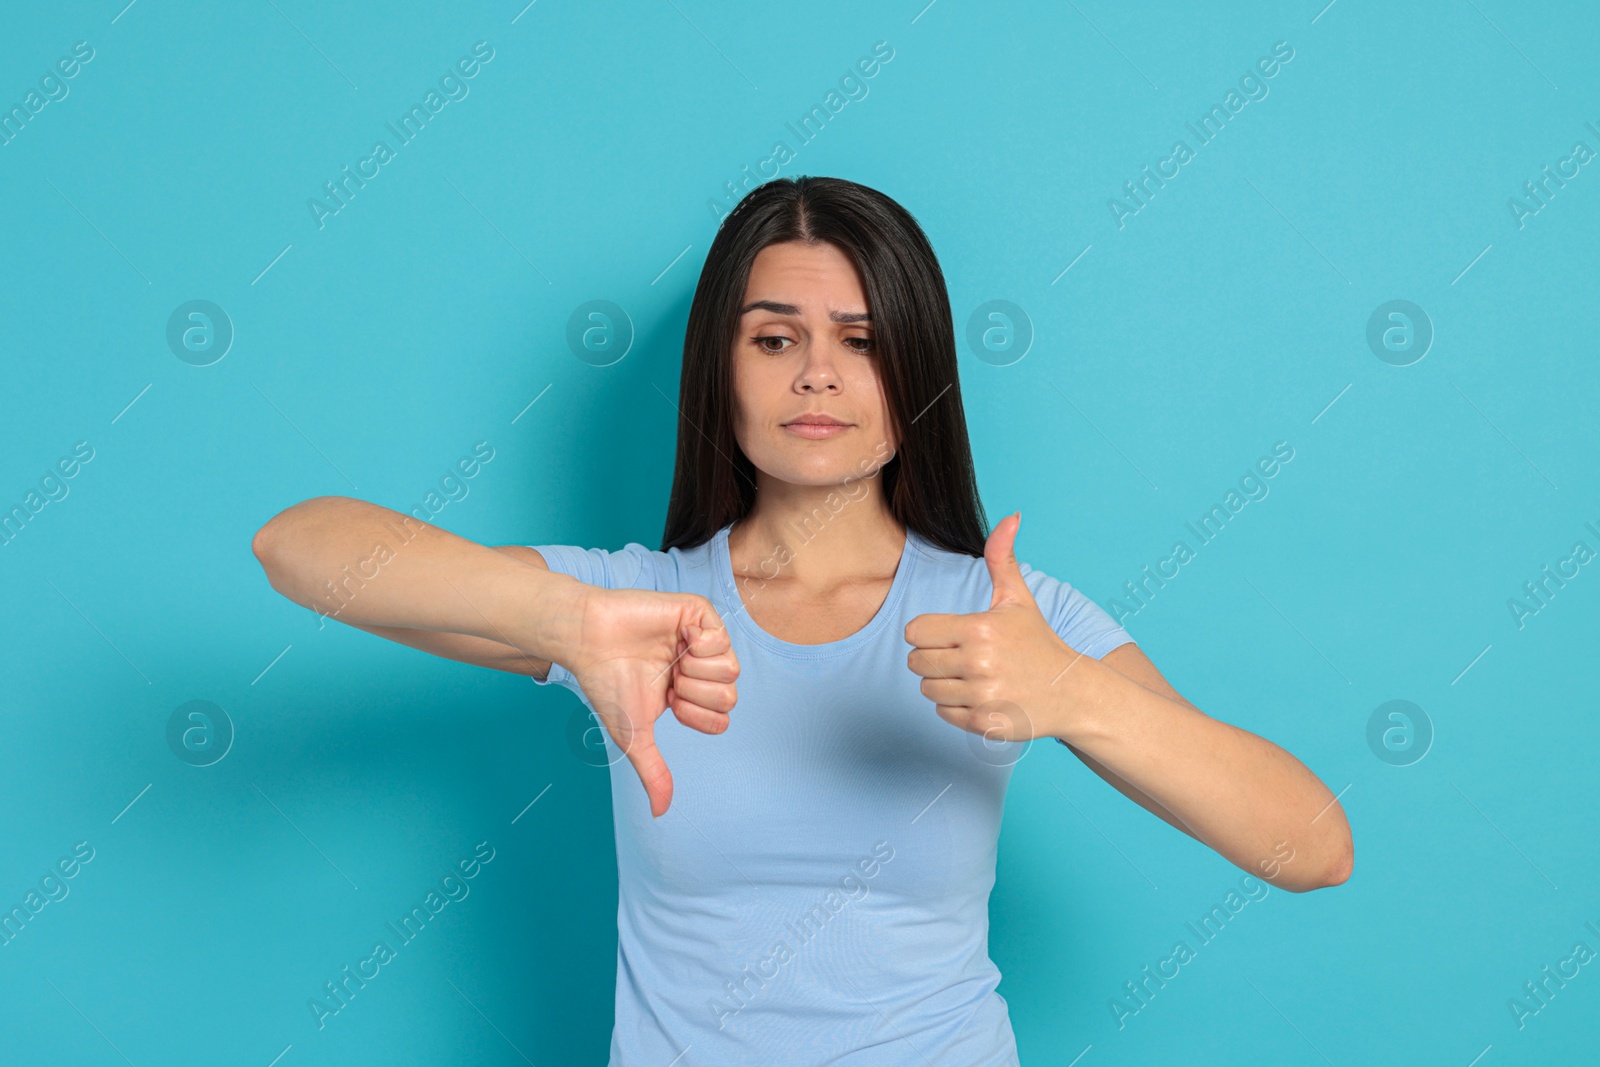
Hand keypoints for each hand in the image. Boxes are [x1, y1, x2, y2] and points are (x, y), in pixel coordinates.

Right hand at [560, 586, 738, 816]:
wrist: (589, 641)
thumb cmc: (607, 684)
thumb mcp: (636, 737)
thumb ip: (654, 772)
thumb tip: (661, 814)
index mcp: (690, 695)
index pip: (722, 719)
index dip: (695, 716)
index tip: (668, 702)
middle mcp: (700, 668)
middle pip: (730, 696)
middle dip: (695, 695)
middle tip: (669, 680)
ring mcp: (701, 640)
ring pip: (731, 668)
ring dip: (696, 670)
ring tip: (672, 660)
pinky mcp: (698, 614)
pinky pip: (722, 636)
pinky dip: (699, 643)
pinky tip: (678, 638)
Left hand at [904, 511, 1090, 743]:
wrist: (1072, 692)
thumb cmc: (1038, 642)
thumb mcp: (1018, 599)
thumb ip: (1002, 558)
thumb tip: (1011, 516)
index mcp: (979, 629)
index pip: (914, 632)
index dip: (928, 633)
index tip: (951, 635)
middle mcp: (978, 664)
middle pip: (916, 662)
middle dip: (933, 658)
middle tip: (963, 657)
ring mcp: (981, 697)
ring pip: (926, 689)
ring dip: (943, 683)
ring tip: (974, 677)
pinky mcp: (984, 724)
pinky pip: (942, 713)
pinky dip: (956, 707)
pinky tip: (981, 696)